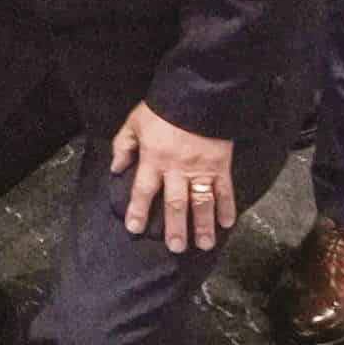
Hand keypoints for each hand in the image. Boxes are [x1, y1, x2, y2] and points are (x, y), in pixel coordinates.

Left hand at [110, 101, 240, 251]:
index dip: (138, 210)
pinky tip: (228, 224)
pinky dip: (227, 207)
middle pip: (176, 203)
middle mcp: (177, 169)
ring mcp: (202, 169)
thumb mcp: (133, 123)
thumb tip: (116, 169)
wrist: (196, 96)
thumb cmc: (161, 110)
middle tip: (175, 248)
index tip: (134, 229)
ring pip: (202, 202)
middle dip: (175, 228)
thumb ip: (123, 147)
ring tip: (205, 245)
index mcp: (154, 159)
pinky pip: (225, 190)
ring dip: (203, 225)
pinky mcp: (221, 165)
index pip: (143, 190)